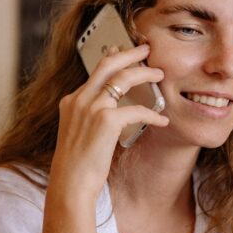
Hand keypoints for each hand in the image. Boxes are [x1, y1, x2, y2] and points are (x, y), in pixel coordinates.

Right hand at [49, 44, 168, 199]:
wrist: (70, 183)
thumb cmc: (77, 166)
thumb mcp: (78, 134)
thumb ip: (90, 118)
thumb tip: (110, 113)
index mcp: (71, 101)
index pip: (95, 72)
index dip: (112, 59)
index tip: (122, 50)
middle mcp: (79, 100)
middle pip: (108, 64)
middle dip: (130, 53)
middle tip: (146, 49)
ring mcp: (91, 108)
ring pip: (123, 78)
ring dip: (145, 74)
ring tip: (160, 75)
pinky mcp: (106, 121)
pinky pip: (136, 109)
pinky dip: (152, 113)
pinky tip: (162, 120)